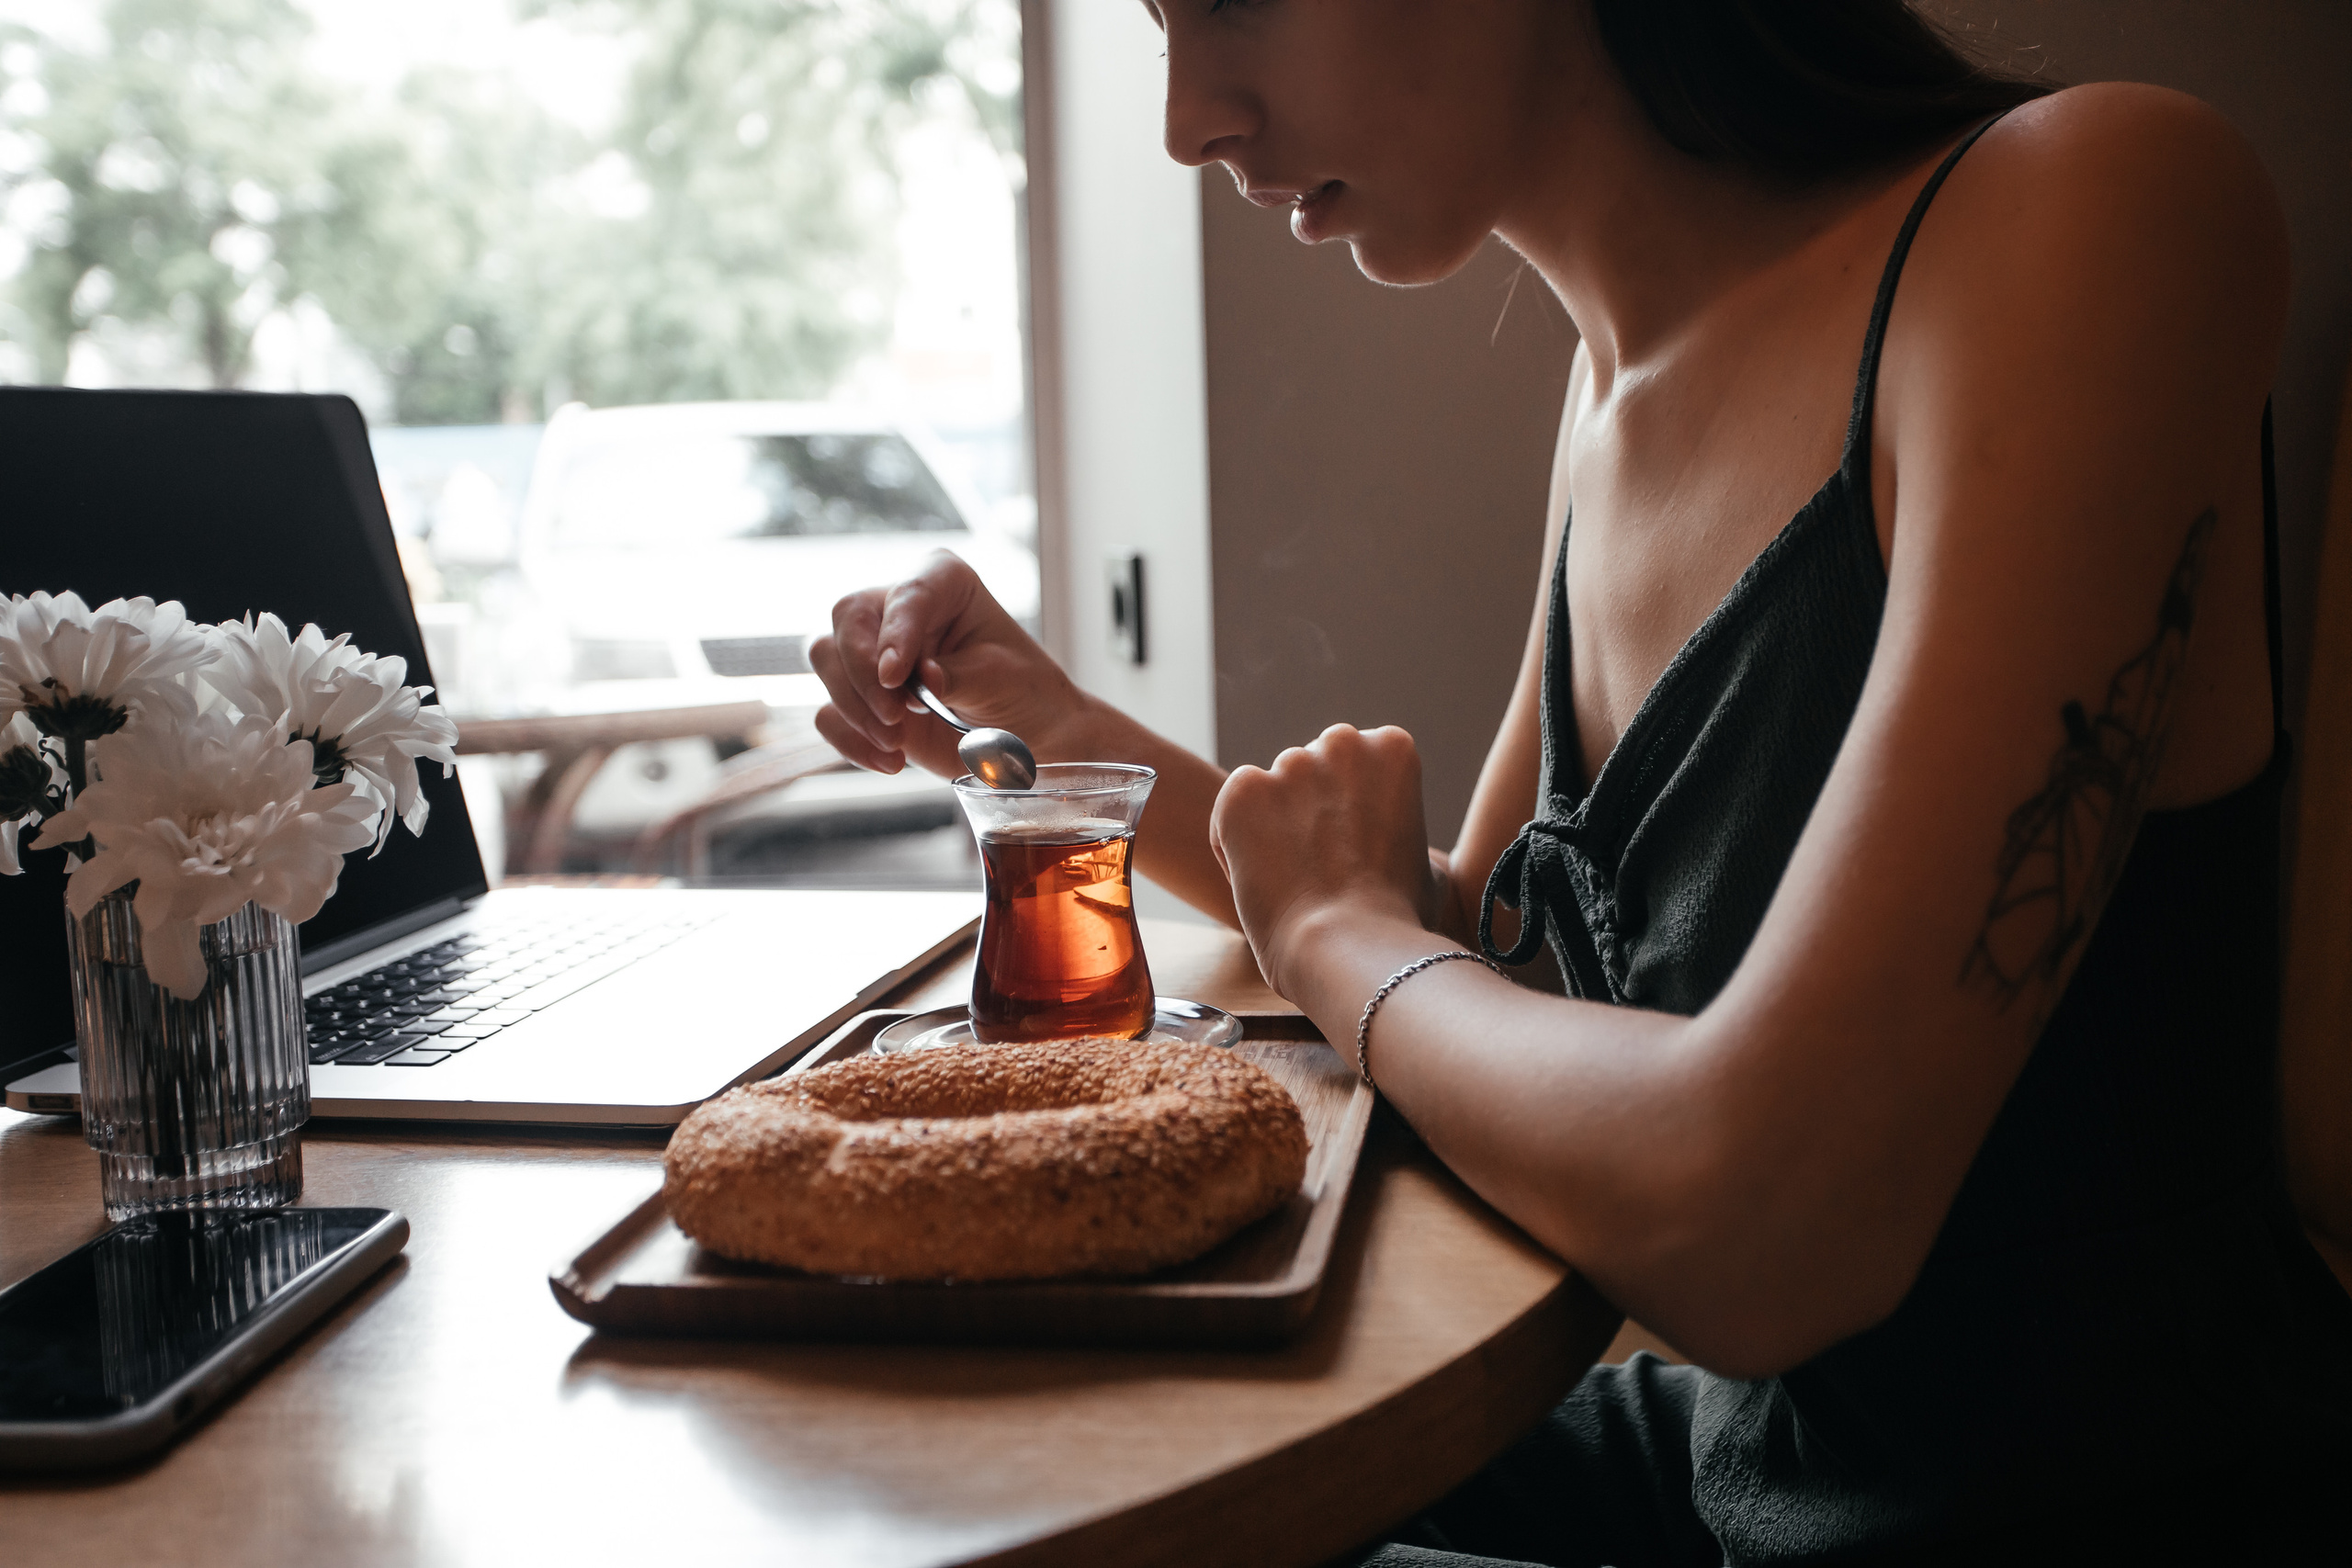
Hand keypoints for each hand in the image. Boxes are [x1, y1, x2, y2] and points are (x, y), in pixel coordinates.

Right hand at [808, 550, 1085, 777]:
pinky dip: (851, 741)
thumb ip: (957, 676)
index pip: (907, 594)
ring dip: (855, 709)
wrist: (1025, 736)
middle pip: (848, 620)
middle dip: (862, 675)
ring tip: (897, 743)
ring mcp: (872, 650)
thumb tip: (920, 681)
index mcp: (943, 581)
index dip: (896, 632)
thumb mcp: (1001, 679)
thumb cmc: (1021, 689)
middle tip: (895, 718)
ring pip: (827, 660)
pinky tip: (890, 762)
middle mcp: (898, 607)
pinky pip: (829, 713)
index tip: (894, 676)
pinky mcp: (860, 697)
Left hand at [1209, 725, 1443, 998]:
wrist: (1349, 944)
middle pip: (1312, 770)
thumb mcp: (1426, 863)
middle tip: (1320, 867)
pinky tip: (1262, 881)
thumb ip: (1398, 830)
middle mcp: (1342, 742)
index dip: (1352, 814)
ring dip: (1273, 827)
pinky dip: (1236, 843)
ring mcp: (1291, 763)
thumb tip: (1385, 842)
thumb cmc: (1396, 918)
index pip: (1356, 766)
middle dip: (1310, 810)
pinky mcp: (1243, 789)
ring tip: (1292, 882)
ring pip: (1271, 791)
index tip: (1358, 855)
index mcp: (1392, 748)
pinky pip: (1232, 810)